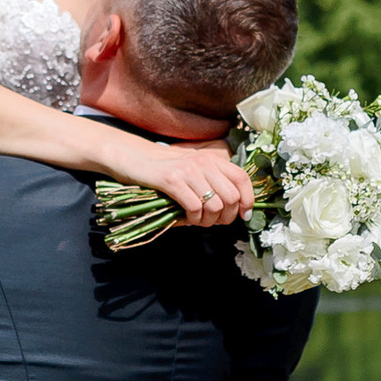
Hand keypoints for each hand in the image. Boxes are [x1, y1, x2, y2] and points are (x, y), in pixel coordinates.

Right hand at [117, 134, 254, 224]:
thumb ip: (212, 183)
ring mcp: (188, 170)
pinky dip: (192, 219)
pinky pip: (194, 208)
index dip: (248, 200)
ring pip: (214, 205)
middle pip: (231, 197)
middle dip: (226, 217)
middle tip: (213, 222)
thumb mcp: (192, 171)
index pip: (242, 179)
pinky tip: (185, 218)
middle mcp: (204, 162)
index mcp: (212, 159)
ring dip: (208, 221)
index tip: (243, 216)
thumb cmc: (163, 170)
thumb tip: (233, 209)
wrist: (133, 158)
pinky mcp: (172, 180)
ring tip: (197, 221)